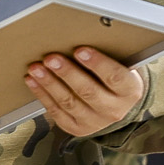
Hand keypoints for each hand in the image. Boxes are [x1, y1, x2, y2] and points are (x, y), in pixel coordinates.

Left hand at [25, 46, 145, 137]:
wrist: (116, 105)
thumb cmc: (115, 77)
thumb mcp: (120, 65)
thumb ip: (106, 55)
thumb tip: (78, 36)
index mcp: (130, 91)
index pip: (115, 77)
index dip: (97, 63)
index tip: (80, 50)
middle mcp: (114, 110)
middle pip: (88, 91)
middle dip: (67, 73)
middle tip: (51, 58)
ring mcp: (95, 122)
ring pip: (69, 102)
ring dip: (50, 83)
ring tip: (37, 68)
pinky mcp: (77, 128)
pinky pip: (57, 112)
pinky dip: (43, 95)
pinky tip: (33, 81)